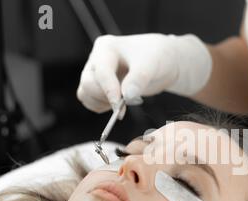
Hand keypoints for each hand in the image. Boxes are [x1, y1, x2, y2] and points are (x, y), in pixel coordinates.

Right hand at [76, 33, 211, 112]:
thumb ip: (138, 79)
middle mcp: (97, 58)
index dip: (109, 90)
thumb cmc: (157, 56)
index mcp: (106, 47)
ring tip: (123, 102)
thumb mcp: (151, 64)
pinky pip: (90, 100)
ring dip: (101, 103)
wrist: (163, 61)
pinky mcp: (98, 85)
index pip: (102, 72)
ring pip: (85, 93)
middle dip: (106, 97)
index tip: (118, 105)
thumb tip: (126, 96)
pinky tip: (118, 104)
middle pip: (88, 83)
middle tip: (125, 105)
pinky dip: (101, 106)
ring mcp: (95, 72)